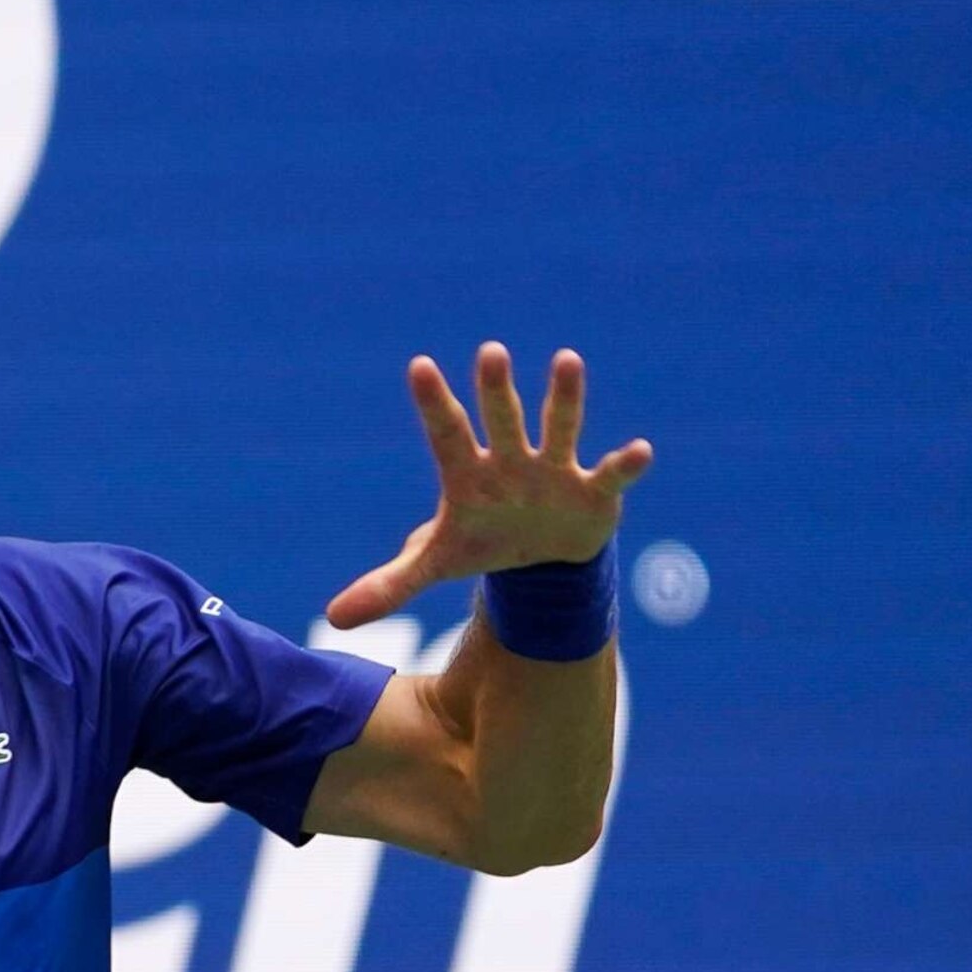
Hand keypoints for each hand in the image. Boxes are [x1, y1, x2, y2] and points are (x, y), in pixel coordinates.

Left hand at [325, 342, 654, 629]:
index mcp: (468, 473)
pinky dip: (625, 464)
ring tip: (565, 360)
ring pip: (559, 428)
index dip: (432, 402)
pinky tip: (638, 451)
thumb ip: (390, 584)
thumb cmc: (483, 544)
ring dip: (563, 398)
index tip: (418, 366)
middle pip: (502, 420)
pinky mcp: (592, 490)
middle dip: (496, 390)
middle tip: (489, 352)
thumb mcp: (436, 565)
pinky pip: (611, 474)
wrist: (540, 561)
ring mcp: (554, 470)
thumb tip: (333, 619)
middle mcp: (510, 461)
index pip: (445, 432)